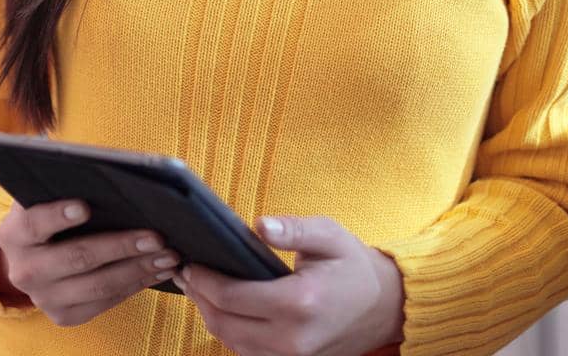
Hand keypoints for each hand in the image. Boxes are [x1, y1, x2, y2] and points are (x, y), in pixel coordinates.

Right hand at [0, 198, 182, 325]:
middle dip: (120, 246)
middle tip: (156, 236)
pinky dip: (136, 285)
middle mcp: (24, 271)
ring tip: (168, 256)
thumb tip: (96, 166)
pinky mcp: (64, 316)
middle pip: (76, 258)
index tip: (85, 206)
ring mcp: (44, 298)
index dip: (57, 216)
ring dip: (138, 269)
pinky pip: (106, 302)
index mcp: (13, 234)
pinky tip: (158, 271)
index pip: (33, 224)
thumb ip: (60, 181)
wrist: (30, 258)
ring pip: (97, 285)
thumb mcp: (43, 196)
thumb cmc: (46, 213)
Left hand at [172, 215, 403, 355]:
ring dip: (209, 315)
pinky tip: (220, 307)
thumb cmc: (352, 265)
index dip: (203, 280)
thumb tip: (260, 224)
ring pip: (231, 342)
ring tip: (196, 287)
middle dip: (198, 297)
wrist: (383, 306)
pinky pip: (247, 352)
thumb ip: (292, 229)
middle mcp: (293, 338)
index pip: (233, 297)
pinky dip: (228, 330)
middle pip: (224, 324)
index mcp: (300, 303)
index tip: (189, 262)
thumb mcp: (328, 234)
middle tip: (184, 272)